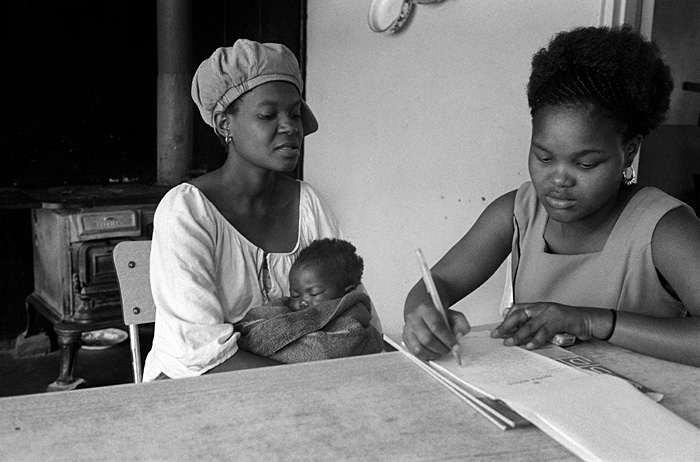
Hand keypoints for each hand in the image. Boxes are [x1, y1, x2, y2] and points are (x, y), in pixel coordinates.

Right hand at [403, 302, 470, 360]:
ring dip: (433, 354)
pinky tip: (433, 352)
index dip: (447, 339)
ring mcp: (407, 329)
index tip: (456, 346)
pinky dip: (426, 355)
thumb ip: (460, 324)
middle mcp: (414, 319)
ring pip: (419, 348)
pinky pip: (414, 353)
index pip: (436, 326)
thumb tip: (459, 335)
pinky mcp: (405, 338)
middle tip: (449, 349)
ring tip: (441, 351)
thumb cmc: (437, 314)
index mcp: (425, 309)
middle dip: (441, 348)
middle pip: (427, 339)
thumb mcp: (453, 314)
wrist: (423, 310)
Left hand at [490, 302, 609, 349]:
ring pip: (529, 325)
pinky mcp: (559, 321)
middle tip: (496, 335)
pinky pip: (544, 331)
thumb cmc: (567, 321)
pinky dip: (536, 340)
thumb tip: (518, 330)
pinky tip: (529, 346)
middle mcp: (542, 307)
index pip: (517, 309)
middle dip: (506, 326)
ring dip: (517, 335)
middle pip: (519, 315)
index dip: (506, 319)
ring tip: (509, 343)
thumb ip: (534, 323)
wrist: (588, 320)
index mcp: (538, 306)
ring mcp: (550, 313)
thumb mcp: (548, 320)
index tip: (497, 329)